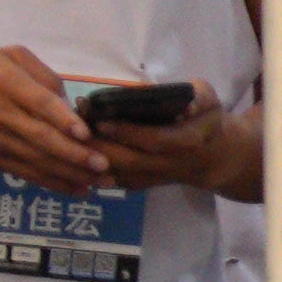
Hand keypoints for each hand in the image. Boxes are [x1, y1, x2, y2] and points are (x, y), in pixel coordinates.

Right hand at [0, 47, 134, 188]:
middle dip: (74, 155)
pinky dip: (49, 182)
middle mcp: (0, 113)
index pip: (37, 103)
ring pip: (35, 160)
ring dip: (69, 174)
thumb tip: (67, 101)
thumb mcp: (4, 55)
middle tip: (104, 166)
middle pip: (41, 138)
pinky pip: (22, 172)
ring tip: (99, 183)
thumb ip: (40, 72)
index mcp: (5, 82)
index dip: (62, 119)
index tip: (84, 134)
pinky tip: (74, 188)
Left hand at [84, 99, 241, 197]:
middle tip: (73, 126)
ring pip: (117, 174)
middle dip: (99, 145)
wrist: (212, 156)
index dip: (128, 133)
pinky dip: (91, 168)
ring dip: (90, 157)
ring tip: (69, 135)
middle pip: (129, 160)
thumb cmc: (206, 119)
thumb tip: (186, 104)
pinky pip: (112, 180)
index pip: (156, 141)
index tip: (102, 120)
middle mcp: (170, 163)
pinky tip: (74, 149)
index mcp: (189, 141)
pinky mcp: (141, 184)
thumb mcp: (209, 100)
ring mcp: (154, 177)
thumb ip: (198, 97)